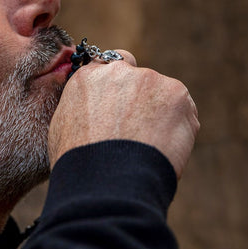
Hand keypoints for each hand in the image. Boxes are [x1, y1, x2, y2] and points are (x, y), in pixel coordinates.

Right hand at [48, 51, 198, 178]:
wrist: (107, 181)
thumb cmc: (80, 163)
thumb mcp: (63, 126)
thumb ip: (80, 107)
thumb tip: (91, 110)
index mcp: (88, 78)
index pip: (109, 67)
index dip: (118, 87)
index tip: (122, 104)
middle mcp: (118, 71)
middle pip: (138, 79)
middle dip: (140, 100)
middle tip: (138, 131)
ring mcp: (148, 79)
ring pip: (162, 95)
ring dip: (160, 114)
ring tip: (150, 147)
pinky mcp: (176, 93)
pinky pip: (184, 111)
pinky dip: (179, 128)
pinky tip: (165, 149)